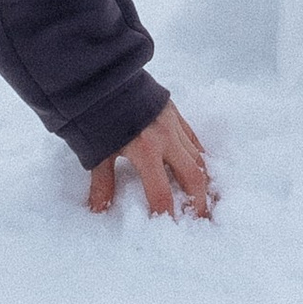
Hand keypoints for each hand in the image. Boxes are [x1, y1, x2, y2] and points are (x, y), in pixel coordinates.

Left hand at [86, 97, 214, 221]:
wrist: (105, 73)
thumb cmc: (98, 112)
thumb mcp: (97, 150)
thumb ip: (102, 181)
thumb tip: (99, 210)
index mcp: (145, 149)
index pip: (161, 193)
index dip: (166, 215)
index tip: (169, 230)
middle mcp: (166, 138)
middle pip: (193, 177)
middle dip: (198, 203)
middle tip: (199, 221)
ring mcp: (174, 123)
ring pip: (198, 158)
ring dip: (202, 181)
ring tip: (205, 201)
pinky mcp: (175, 112)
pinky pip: (193, 140)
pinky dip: (199, 157)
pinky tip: (200, 169)